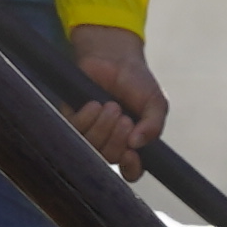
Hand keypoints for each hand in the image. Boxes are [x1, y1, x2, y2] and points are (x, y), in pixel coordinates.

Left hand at [64, 24, 166, 160]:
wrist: (114, 55)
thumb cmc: (137, 81)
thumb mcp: (155, 103)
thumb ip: (154, 125)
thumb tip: (137, 144)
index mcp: (132, 143)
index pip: (130, 171)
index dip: (130, 169)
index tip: (131, 154)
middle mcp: (110, 142)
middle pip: (109, 159)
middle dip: (117, 141)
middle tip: (124, 119)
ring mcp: (90, 132)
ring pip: (90, 148)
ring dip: (102, 128)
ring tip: (112, 107)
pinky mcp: (71, 119)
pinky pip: (73, 131)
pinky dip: (86, 119)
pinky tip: (95, 104)